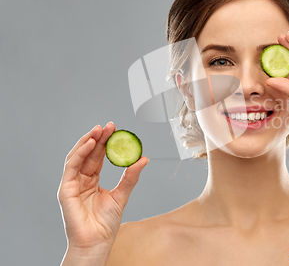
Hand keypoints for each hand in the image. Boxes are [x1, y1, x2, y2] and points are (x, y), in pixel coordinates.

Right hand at [57, 122, 148, 251]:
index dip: (106, 143)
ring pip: (78, 156)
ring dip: (88, 141)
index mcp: (91, 181)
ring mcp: (72, 184)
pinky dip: (80, 153)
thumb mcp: (122, 195)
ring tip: (100, 130)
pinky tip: (91, 143)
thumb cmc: (105, 224)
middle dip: (98, 138)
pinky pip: (71, 166)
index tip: (116, 130)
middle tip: (110, 126)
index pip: (98, 157)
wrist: (97, 242)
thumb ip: (130, 176)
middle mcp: (80, 180)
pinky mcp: (66, 189)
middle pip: (88, 154)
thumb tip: (143, 159)